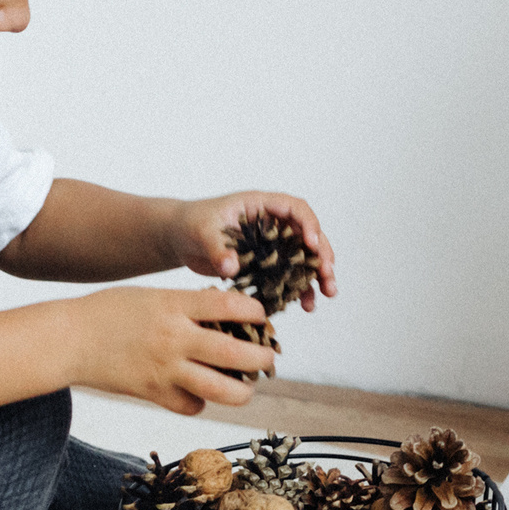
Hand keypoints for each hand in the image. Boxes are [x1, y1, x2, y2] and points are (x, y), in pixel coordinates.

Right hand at [66, 285, 279, 414]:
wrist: (68, 339)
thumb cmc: (109, 311)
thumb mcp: (153, 295)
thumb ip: (188, 304)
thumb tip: (228, 313)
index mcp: (175, 305)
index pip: (232, 306)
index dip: (256, 312)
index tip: (261, 317)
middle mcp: (175, 338)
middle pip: (238, 353)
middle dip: (263, 357)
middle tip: (268, 357)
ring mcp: (165, 370)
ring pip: (222, 389)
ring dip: (243, 390)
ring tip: (246, 385)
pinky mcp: (153, 394)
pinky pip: (192, 406)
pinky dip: (201, 402)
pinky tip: (199, 393)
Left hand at [172, 192, 336, 307]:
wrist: (180, 239)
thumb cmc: (191, 224)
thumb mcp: (202, 232)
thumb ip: (217, 248)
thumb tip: (231, 267)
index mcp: (262, 205)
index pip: (295, 209)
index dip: (309, 225)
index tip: (313, 245)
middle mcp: (273, 223)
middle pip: (308, 235)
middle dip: (322, 255)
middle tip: (328, 277)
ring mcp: (272, 244)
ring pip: (304, 257)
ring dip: (317, 275)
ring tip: (327, 294)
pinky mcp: (267, 264)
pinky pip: (290, 275)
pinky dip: (299, 289)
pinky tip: (305, 304)